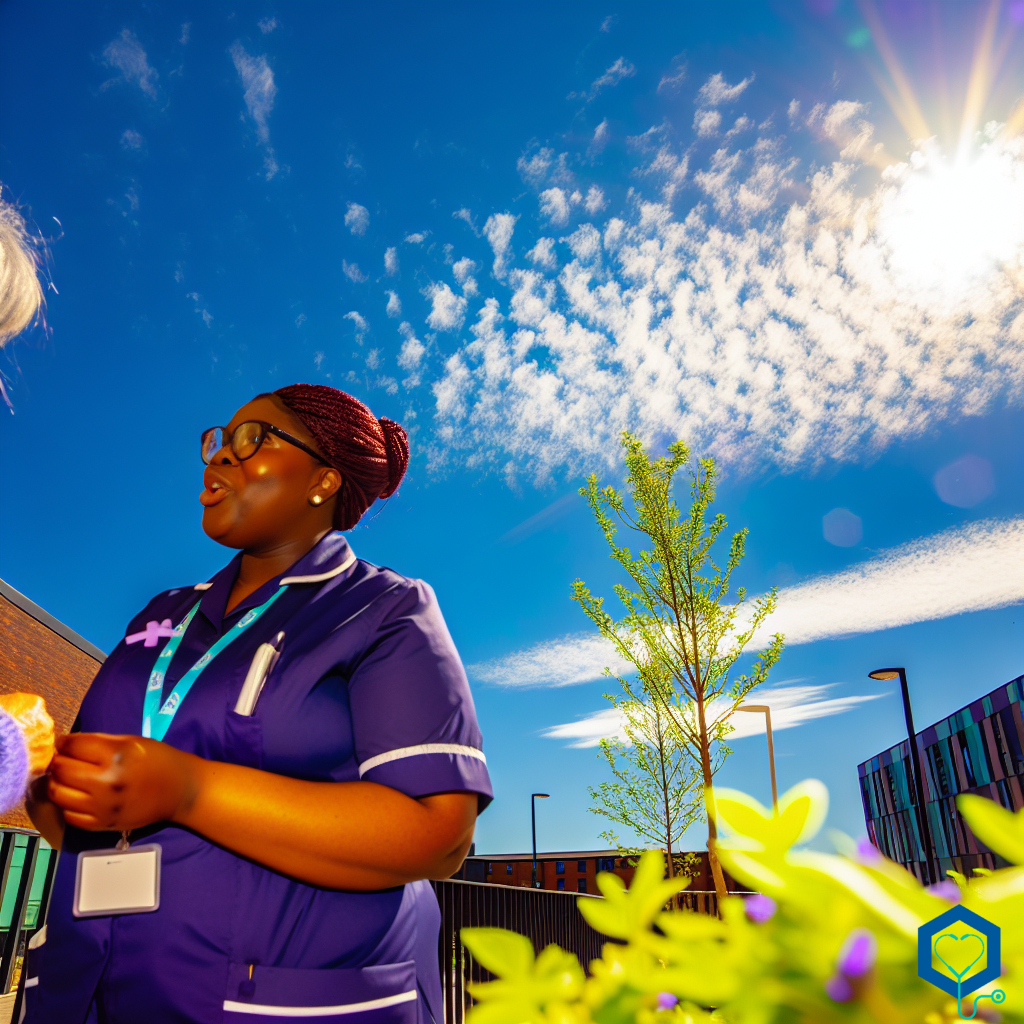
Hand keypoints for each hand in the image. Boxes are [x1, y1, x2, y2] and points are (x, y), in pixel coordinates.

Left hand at [47, 733, 198, 831]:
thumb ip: (98, 742)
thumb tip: (66, 745)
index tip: (64, 744)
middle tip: (63, 760)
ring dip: (58, 783)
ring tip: (67, 779)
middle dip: (58, 762)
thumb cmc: (158, 760)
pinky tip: (77, 797)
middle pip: (62, 770)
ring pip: (59, 794)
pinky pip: (70, 816)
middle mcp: (107, 781)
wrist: (180, 790)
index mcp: (116, 755)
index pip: (73, 746)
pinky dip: (68, 805)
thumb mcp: (131, 742)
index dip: (64, 743)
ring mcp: (103, 805)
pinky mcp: (103, 824)